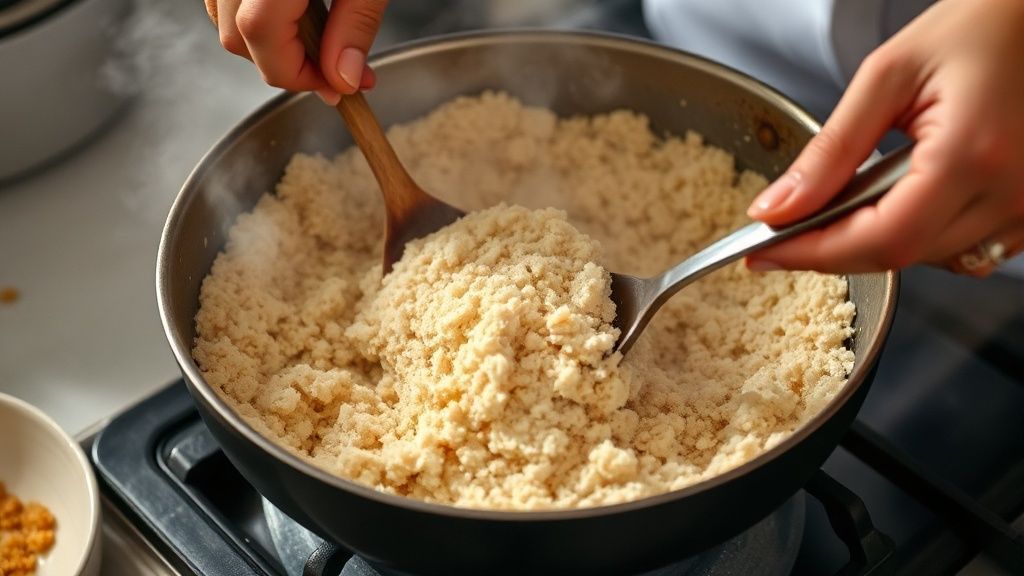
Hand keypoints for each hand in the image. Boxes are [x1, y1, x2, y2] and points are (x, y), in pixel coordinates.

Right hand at [205, 0, 386, 104]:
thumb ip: (356, 23)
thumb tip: (344, 78)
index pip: (260, 33)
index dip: (299, 72)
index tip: (337, 86)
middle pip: (237, 36)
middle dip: (288, 65)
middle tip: (340, 69)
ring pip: (224, 21)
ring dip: (269, 44)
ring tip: (321, 39)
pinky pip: (224, 2)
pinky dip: (255, 18)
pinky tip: (295, 14)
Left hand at [745, 0, 1023, 276]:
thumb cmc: (979, 26)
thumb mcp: (887, 77)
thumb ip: (829, 151)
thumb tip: (777, 208)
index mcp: (970, 155)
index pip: (879, 238)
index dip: (812, 254)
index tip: (763, 253)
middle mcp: (1010, 192)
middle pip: (901, 256)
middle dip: (833, 249)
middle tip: (787, 231)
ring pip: (932, 262)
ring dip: (877, 244)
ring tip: (843, 205)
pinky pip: (966, 251)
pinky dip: (920, 237)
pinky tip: (898, 202)